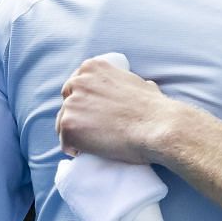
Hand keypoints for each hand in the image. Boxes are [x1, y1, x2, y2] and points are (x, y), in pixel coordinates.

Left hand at [57, 57, 177, 163]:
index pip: (76, 84)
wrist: (158, 127)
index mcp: (93, 68)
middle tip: (90, 130)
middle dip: (76, 115)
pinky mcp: (69, 126)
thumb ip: (129, 83)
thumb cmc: (155, 109)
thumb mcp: (141, 83)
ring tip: (90, 144)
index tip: (91, 113)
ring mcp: (71, 104)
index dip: (83, 101)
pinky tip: (86, 152)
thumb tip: (142, 87)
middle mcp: (78, 81)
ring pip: (62, 122)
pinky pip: (65, 142)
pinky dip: (74, 148)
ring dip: (74, 133)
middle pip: (66, 102)